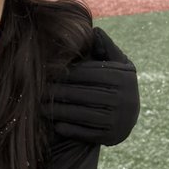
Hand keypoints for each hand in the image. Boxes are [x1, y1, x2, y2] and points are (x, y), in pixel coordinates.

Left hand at [45, 28, 139, 145]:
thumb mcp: (118, 64)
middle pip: (82, 94)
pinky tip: (55, 124)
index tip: (47, 72)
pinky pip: (86, 133)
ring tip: (40, 107)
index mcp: (122, 78)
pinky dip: (69, 129)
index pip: (88, 74)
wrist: (128, 117)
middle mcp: (122, 99)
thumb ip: (106, 47)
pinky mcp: (110, 137)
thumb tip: (94, 31)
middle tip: (39, 90)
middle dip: (58, 92)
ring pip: (81, 114)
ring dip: (59, 111)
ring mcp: (117, 120)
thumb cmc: (117, 84)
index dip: (66, 73)